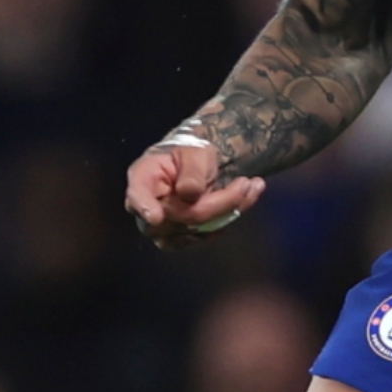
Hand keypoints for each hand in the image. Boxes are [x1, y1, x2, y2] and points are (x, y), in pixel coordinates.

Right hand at [124, 135, 264, 249]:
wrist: (195, 168)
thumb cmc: (188, 154)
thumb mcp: (193, 153)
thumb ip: (191, 171)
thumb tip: (189, 193)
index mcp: (142, 180)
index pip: (138, 196)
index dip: (145, 207)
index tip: (156, 217)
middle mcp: (147, 209)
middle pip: (181, 216)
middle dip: (219, 203)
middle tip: (246, 182)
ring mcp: (163, 229)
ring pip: (199, 229)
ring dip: (230, 211)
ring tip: (252, 186)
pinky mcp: (181, 238)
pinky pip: (208, 235)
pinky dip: (230, 218)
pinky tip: (244, 198)